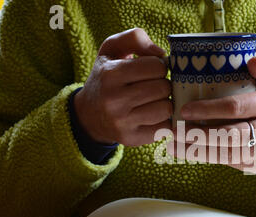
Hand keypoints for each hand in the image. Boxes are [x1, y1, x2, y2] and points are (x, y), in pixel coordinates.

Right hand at [74, 28, 172, 145]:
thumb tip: (161, 53)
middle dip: (164, 85)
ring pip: (166, 108)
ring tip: (155, 101)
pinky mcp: (132, 139)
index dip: (159, 67)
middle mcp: (114, 100)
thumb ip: (134, 38)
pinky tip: (155, 115)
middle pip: (163, 88)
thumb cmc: (107, 78)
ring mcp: (122, 122)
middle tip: (154, 87)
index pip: (156, 66)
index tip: (152, 71)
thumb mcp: (111, 50)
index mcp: (110, 74)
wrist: (89, 115)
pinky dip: (165, 120)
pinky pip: (164, 127)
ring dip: (166, 103)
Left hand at [169, 57, 255, 173]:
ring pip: (228, 153)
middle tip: (174, 131)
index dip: (210, 109)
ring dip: (198, 151)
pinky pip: (231, 163)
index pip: (238, 107)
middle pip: (230, 135)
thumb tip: (251, 61)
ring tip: (174, 146)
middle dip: (199, 134)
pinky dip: (208, 158)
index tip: (185, 109)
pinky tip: (189, 153)